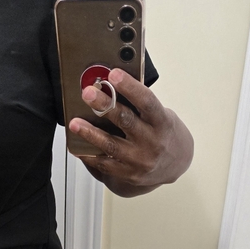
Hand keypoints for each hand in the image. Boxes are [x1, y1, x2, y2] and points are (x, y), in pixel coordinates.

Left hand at [68, 68, 193, 196]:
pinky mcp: (128, 174)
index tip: (114, 74)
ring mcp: (139, 160)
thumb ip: (140, 106)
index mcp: (162, 123)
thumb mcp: (161, 117)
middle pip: (125, 121)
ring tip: (74, 123)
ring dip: (90, 133)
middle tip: (88, 93)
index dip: (130, 87)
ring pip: (111, 144)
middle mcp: (152, 142)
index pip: (146, 101)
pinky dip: (88, 155)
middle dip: (104, 105)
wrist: (175, 167)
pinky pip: (104, 164)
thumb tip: (111, 89)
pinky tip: (76, 147)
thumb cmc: (164, 135)